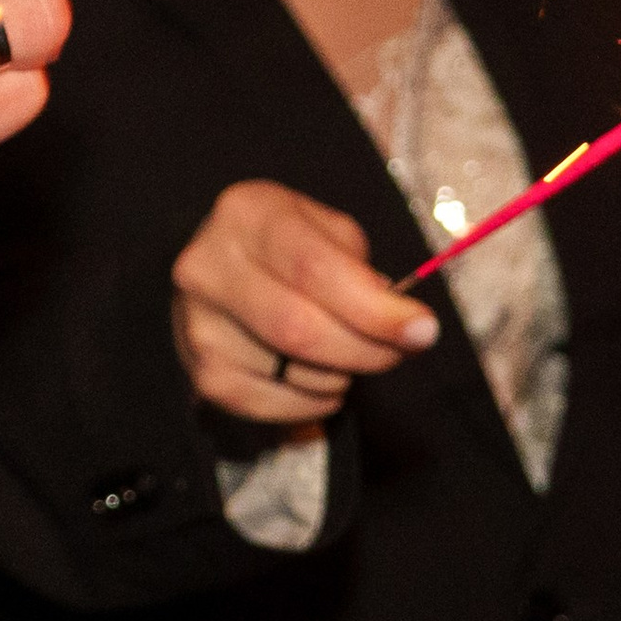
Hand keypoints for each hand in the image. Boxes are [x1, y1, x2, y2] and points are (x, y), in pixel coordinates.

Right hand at [171, 180, 439, 422]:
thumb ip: (360, 269)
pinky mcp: (201, 373)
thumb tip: (395, 322)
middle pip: (299, 329)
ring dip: (342, 374)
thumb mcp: (326, 229)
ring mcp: (197, 325)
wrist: (221, 270)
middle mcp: (208, 267)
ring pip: (293, 372)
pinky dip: (313, 402)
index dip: (374, 308)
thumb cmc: (288, 246)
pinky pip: (273, 406)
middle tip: (400, 351)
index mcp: (246, 215)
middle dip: (366, 349)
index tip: (423, 331)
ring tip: (346, 352)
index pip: (314, 270)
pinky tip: (320, 381)